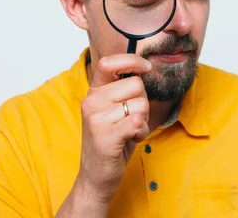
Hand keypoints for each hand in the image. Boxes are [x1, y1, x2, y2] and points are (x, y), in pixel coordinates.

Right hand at [57, 54, 151, 216]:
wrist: (96, 176)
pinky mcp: (106, 136)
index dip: (132, 60)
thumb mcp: (112, 110)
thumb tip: (144, 67)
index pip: (109, 62)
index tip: (146, 67)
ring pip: (140, 104)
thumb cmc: (111, 140)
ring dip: (143, 120)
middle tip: (131, 119)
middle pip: (136, 84)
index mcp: (93, 92)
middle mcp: (91, 102)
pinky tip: (131, 140)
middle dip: (143, 102)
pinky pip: (138, 122)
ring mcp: (96, 119)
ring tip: (129, 132)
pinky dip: (142, 132)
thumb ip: (123, 90)